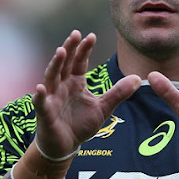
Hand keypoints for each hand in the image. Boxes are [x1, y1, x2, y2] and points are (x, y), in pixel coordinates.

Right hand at [32, 30, 140, 157]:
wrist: (65, 145)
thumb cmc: (80, 124)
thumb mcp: (104, 108)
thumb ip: (118, 93)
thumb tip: (138, 78)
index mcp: (75, 82)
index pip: (79, 61)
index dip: (84, 49)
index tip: (91, 36)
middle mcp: (62, 86)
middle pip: (64, 63)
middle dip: (70, 48)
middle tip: (76, 34)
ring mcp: (52, 98)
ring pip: (51, 77)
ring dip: (56, 64)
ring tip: (61, 51)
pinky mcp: (45, 113)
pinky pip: (41, 103)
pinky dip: (41, 96)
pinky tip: (41, 88)